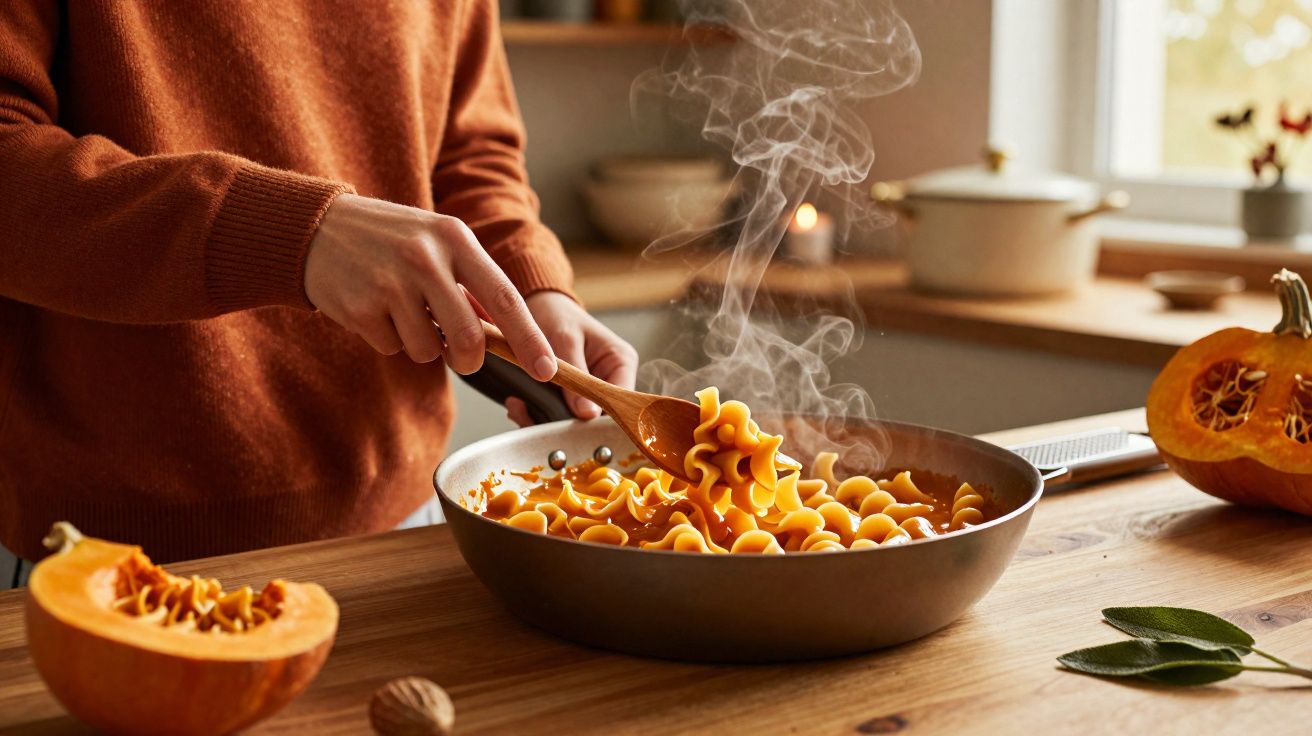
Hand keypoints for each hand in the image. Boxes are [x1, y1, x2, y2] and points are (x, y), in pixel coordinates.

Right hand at [304, 194, 555, 379]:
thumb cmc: (391, 240)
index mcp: (455, 238)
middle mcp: (425, 258)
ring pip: (428, 350)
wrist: (318, 225)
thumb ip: (472, 282)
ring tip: (402, 311)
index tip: (548, 369)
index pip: (505, 297)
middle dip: (469, 359)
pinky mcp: (361, 307)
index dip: (530, 338)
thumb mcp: (436, 243)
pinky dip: (389, 339)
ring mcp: (390, 283)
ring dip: (422, 344)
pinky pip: (392, 348)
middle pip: (468, 337)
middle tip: (462, 358)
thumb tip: (505, 332)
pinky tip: (375, 308)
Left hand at [505, 291, 638, 425]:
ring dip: (547, 418)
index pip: (619, 400)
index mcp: (621, 362)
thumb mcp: (565, 340)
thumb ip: (576, 375)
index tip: (568, 424)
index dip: (597, 417)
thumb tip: (587, 414)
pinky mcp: (572, 397)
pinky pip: (560, 415)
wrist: (540, 308)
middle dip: (566, 421)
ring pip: (577, 420)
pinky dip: (539, 413)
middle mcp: (612, 380)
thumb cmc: (557, 316)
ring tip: (520, 408)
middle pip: (599, 416)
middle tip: (531, 416)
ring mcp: (592, 391)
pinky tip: (520, 405)